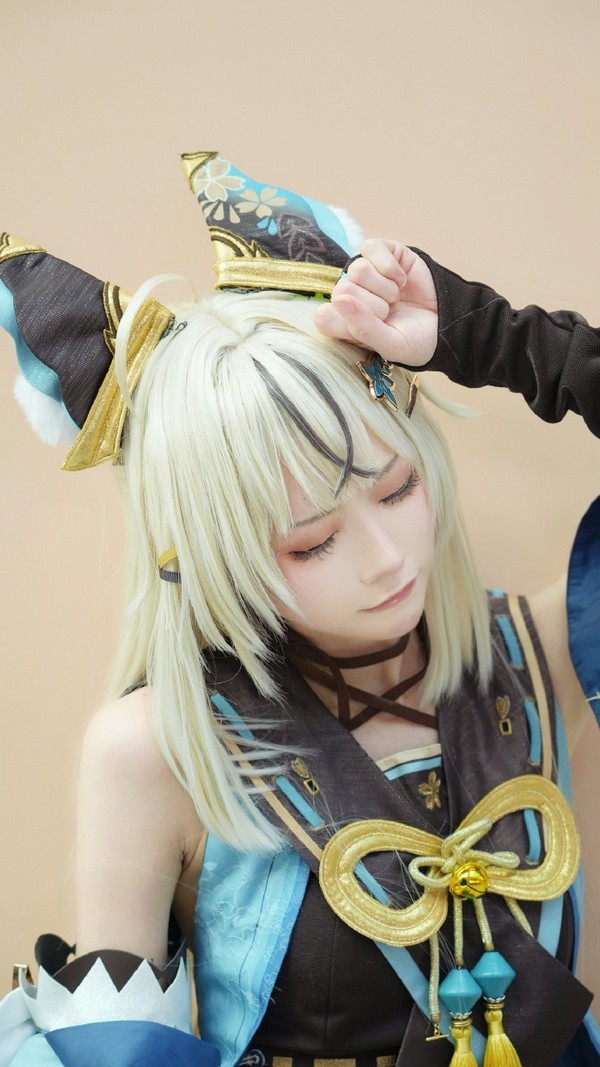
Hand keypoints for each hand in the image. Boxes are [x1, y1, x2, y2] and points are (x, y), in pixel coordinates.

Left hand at [314, 239, 437, 366]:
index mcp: (344, 324)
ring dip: (384, 288)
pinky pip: (371, 248)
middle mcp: (350, 297)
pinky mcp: (382, 253)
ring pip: (357, 269)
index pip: (324, 317)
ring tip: (396, 297)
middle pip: (342, 291)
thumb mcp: (391, 346)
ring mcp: (365, 274)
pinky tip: (401, 280)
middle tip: (390, 313)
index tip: (371, 328)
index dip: (348, 320)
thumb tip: (339, 299)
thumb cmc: (416, 340)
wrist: (449, 323)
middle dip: (373, 306)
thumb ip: (363, 329)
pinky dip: (390, 267)